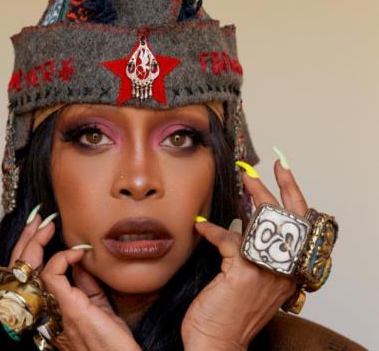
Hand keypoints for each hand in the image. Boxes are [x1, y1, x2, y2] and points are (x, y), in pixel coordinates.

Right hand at [9, 213, 140, 350]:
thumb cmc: (112, 342)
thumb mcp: (97, 307)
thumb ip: (85, 285)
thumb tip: (81, 260)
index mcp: (49, 312)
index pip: (28, 278)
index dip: (30, 252)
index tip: (45, 233)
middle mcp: (44, 314)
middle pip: (19, 273)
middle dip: (25, 242)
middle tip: (37, 222)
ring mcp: (54, 312)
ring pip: (29, 272)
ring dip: (35, 243)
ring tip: (46, 227)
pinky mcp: (70, 309)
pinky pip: (52, 276)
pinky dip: (63, 257)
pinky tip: (77, 253)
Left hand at [181, 158, 307, 349]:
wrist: (216, 343)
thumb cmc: (230, 312)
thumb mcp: (251, 280)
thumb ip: (254, 252)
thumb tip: (242, 220)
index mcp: (289, 270)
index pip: (300, 225)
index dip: (293, 193)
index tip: (282, 169)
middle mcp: (284, 269)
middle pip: (289, 217)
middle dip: (274, 186)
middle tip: (255, 168)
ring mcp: (266, 270)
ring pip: (265, 221)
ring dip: (252, 194)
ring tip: (243, 178)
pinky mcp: (243, 271)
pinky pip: (230, 238)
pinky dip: (213, 230)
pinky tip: (201, 226)